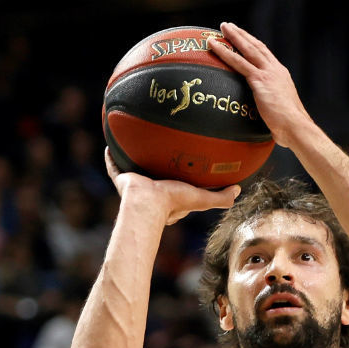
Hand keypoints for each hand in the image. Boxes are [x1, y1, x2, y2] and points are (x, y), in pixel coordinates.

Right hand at [105, 148, 238, 224]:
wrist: (147, 203)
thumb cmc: (174, 201)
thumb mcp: (203, 199)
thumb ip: (221, 197)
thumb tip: (239, 190)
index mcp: (169, 196)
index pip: (176, 187)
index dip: (181, 180)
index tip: (186, 166)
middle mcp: (151, 190)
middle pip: (154, 175)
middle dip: (156, 167)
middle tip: (160, 151)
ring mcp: (135, 185)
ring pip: (135, 169)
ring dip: (134, 158)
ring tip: (136, 143)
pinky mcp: (122, 179)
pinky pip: (114, 167)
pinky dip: (111, 157)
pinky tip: (110, 145)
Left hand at [211, 22, 313, 147]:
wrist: (296, 127)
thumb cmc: (290, 126)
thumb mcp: (281, 111)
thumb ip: (271, 106)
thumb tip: (265, 115)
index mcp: (282, 76)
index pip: (266, 55)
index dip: (254, 45)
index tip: (245, 38)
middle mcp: (276, 71)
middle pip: (257, 47)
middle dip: (242, 35)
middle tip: (229, 27)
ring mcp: (268, 74)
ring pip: (248, 49)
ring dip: (233, 36)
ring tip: (222, 28)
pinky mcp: (260, 80)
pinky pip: (238, 62)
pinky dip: (225, 52)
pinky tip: (213, 46)